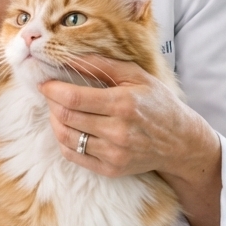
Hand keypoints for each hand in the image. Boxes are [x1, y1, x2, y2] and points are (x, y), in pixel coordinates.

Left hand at [39, 55, 222, 225]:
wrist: (180, 142)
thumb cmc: (157, 103)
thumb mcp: (136, 76)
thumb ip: (101, 64)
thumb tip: (68, 57)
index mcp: (123, 104)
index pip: (73, 98)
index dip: (52, 89)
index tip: (45, 82)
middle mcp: (118, 131)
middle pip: (66, 118)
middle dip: (52, 103)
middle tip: (51, 94)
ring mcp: (114, 153)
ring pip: (66, 138)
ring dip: (55, 122)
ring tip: (58, 110)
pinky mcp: (111, 169)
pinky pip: (74, 156)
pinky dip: (64, 141)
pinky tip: (68, 129)